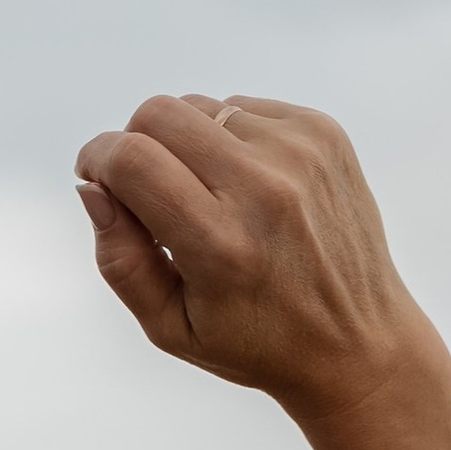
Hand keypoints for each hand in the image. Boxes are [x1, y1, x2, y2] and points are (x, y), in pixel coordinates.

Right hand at [73, 95, 426, 419]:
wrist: (358, 343)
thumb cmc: (255, 342)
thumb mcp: (171, 328)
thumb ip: (119, 260)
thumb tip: (91, 187)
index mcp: (220, 245)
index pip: (132, 159)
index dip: (98, 160)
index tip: (95, 179)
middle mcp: (262, 189)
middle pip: (159, 113)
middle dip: (135, 144)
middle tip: (147, 190)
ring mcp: (299, 153)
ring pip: (201, 106)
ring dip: (188, 145)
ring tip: (211, 200)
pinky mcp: (323, 132)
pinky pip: (244, 107)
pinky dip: (231, 140)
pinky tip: (250, 190)